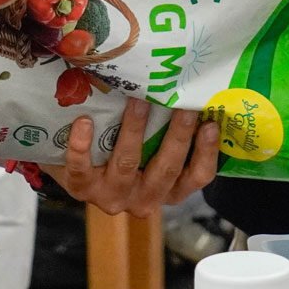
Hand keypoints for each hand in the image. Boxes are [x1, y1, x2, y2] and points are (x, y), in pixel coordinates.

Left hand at [43, 98, 220, 217]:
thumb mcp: (154, 148)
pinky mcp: (82, 189)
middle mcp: (145, 198)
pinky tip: (84, 121)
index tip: (211, 123)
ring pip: (127, 165)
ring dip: (134, 130)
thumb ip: (171, 130)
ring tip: (138, 100)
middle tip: (181, 103)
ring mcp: (113, 196)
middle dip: (177, 134)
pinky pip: (82, 169)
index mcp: (170, 189)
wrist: (78, 169)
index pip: (198, 176)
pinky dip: (82, 145)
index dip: (206, 152)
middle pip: (167, 169)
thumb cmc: (125, 150)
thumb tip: (193, 90)